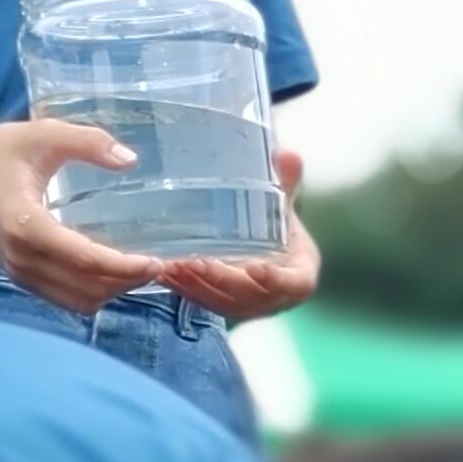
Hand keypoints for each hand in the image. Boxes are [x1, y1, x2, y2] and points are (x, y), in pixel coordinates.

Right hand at [0, 114, 170, 318]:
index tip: (156, 261)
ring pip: (79, 300)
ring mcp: (21, 273)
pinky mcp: (24, 278)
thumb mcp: (45, 134)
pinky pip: (67, 298)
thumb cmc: (2, 150)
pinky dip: (96, 292)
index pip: (84, 260)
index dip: (124, 267)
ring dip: (114, 291)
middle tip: (159, 264)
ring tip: (142, 271)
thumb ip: (88, 142)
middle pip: (87, 288)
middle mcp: (22, 259)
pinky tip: (117, 273)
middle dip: (127, 282)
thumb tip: (129, 159)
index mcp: (26, 226)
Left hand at [134, 145, 321, 325]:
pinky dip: (183, 288)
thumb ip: (286, 183)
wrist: (267, 242)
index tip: (255, 266)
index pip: (292, 284)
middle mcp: (274, 298)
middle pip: (249, 297)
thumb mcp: (283, 202)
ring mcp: (247, 306)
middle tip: (195, 262)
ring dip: (196, 287)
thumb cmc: (278, 222)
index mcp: (299, 275)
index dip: (275, 279)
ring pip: (222, 303)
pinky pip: (202, 301)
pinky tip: (163, 271)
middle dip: (221, 281)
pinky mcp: (223, 306)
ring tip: (172, 265)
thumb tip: (288, 155)